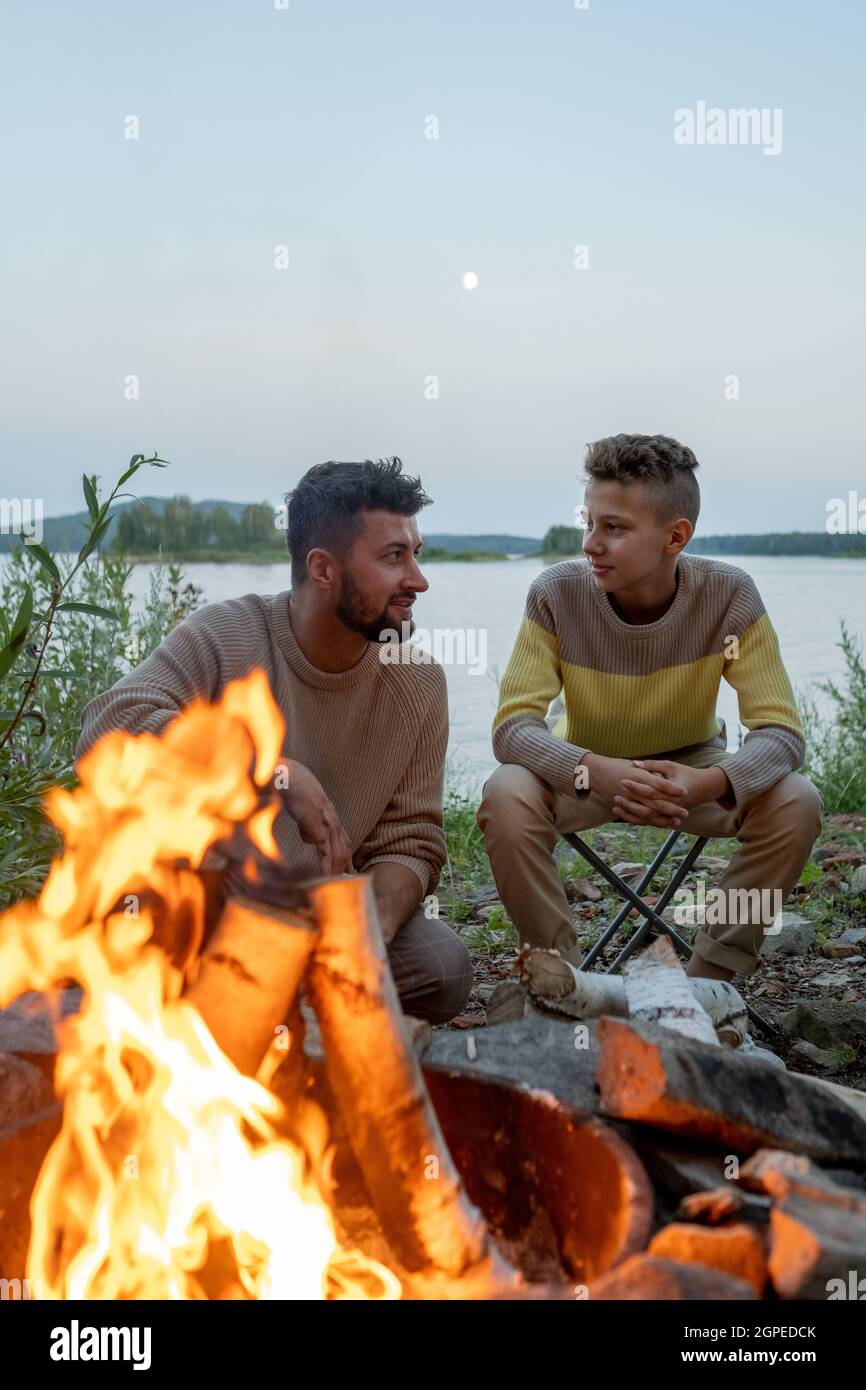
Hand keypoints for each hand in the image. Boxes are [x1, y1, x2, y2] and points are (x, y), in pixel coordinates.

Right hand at [276, 758, 353, 873]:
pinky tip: (328, 876)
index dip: (347, 854)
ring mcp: (326, 823)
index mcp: (330, 814)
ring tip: (340, 883)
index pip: (343, 838)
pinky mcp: (317, 826)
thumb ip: (309, 825)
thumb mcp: (304, 809)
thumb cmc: (294, 789)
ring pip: (338, 851)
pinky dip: (327, 865)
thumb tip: (311, 840)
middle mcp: (332, 819)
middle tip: (351, 880)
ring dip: (339, 869)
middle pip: (344, 847)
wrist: (289, 777)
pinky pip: (324, 850)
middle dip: (347, 865)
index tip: (350, 868)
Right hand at [582, 752, 688, 828]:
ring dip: (662, 819)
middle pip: (655, 801)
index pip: (657, 783)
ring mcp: (626, 799)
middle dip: (671, 809)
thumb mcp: (633, 764)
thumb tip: (664, 775)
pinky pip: (636, 817)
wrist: (594, 772)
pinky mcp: (621, 806)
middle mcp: (632, 788)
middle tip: (685, 813)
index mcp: (636, 775)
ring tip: (676, 822)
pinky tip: (659, 824)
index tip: (684, 792)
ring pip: (647, 812)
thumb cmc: (615, 765)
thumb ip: (648, 770)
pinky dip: (648, 822)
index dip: (671, 788)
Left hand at [616, 759, 726, 824]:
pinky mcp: (667, 817)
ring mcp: (670, 814)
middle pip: (648, 807)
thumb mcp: (670, 766)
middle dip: (630, 802)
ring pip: (648, 818)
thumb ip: (652, 764)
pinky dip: (636, 820)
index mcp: (674, 792)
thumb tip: (634, 763)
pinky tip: (623, 815)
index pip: (652, 790)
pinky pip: (650, 822)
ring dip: (631, 814)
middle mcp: (672, 805)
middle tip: (615, 795)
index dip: (637, 786)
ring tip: (615, 807)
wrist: (704, 788)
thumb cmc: (686, 774)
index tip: (623, 780)